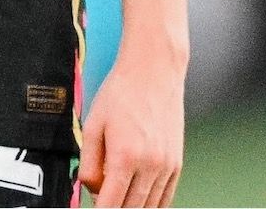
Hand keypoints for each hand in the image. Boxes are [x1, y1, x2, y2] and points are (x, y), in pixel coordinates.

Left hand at [77, 54, 184, 206]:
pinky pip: (165, 198)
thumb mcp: (93, 124)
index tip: (94, 208)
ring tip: (117, 190)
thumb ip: (88, 163)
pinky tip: (137, 195)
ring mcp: (167, 166)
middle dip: (113, 207)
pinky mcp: (177, 163)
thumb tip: (91, 191)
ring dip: (132, 206)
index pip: (110, 205)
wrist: (153, 70)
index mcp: (125, 157)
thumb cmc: (122, 92)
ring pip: (149, 207)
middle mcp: (150, 165)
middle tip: (101, 195)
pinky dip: (151, 203)